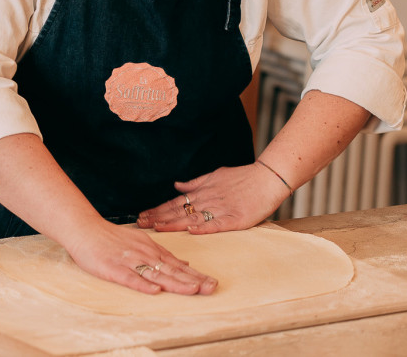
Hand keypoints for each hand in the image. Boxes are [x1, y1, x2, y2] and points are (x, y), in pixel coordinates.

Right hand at [64, 219, 217, 294]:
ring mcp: (129, 261)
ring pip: (156, 274)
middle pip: (171, 270)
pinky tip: (155, 291)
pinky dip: (143, 284)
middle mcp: (144, 254)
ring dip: (175, 283)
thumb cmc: (111, 237)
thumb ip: (163, 254)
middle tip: (211, 288)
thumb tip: (185, 263)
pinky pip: (130, 278)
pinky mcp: (113, 269)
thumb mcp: (141, 242)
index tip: (212, 283)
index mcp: (151, 249)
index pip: (178, 264)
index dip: (196, 275)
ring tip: (193, 290)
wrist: (84, 229)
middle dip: (193, 280)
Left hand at [136, 163, 289, 233]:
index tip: (141, 216)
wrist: (267, 178)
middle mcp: (207, 200)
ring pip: (192, 218)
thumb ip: (195, 183)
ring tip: (156, 228)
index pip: (174, 203)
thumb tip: (177, 185)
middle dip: (157, 218)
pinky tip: (190, 232)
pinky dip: (204, 228)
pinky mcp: (235, 219)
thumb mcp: (214, 175)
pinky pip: (217, 225)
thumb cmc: (242, 177)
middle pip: (178, 211)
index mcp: (202, 192)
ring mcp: (220, 209)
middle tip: (139, 224)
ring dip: (173, 224)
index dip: (157, 210)